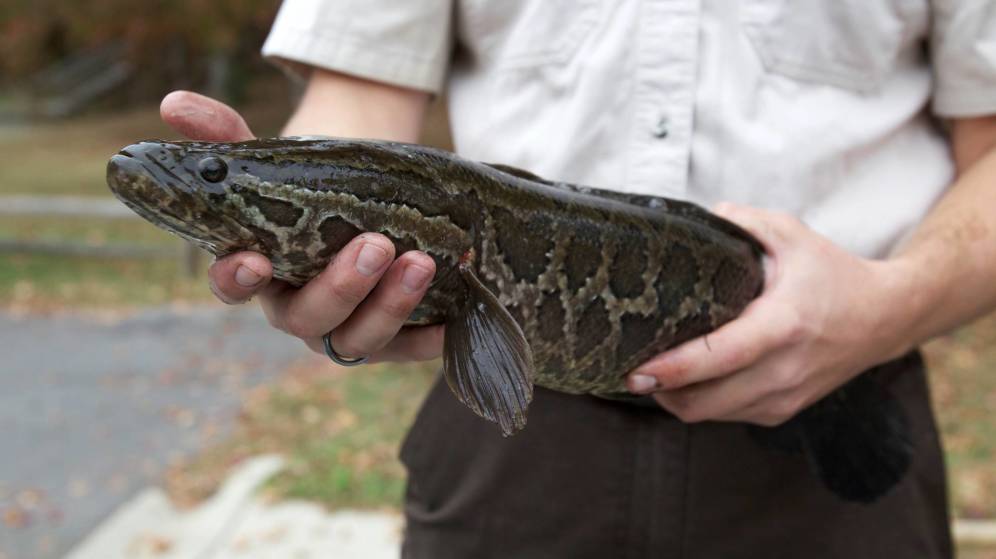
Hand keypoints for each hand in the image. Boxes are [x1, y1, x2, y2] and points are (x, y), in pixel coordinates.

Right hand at [159, 91, 443, 361]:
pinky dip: (426, 341)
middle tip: (376, 246)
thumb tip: (174, 102)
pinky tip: (449, 322)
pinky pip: (406, 351)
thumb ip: (228, 135)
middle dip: (341, 287)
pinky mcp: (390, 341)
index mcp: (260, 271)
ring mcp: (344, 329)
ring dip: (389, 307)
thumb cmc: (313, 194)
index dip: (237, 280)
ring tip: (422, 263)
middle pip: (307, 318)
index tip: (253, 260)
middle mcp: (298, 309)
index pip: (234, 286)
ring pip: (357, 339)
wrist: (371, 211)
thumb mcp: (275, 162)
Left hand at [626, 203, 911, 425]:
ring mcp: (784, 397)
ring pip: (710, 414)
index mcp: (783, 326)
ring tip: (653, 373)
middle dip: (659, 391)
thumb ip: (743, 221)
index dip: (673, 369)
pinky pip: (727, 416)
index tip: (636, 370)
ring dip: (676, 399)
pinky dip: (701, 403)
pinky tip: (688, 380)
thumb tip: (700, 216)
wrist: (884, 318)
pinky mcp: (782, 412)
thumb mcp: (792, 234)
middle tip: (628, 371)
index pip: (719, 357)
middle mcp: (784, 370)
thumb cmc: (833, 274)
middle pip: (703, 401)